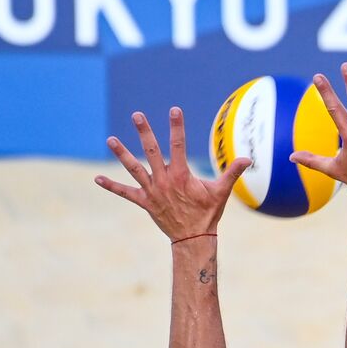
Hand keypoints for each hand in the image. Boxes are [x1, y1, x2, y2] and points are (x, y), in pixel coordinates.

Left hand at [95, 107, 249, 241]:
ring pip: (134, 168)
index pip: (178, 145)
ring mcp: (152, 191)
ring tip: (110, 139)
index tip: (174, 110)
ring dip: (122, 154)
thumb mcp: (222, 192)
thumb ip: (232, 173)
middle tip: (137, 115)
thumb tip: (249, 159)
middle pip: (151, 151)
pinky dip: (112, 186)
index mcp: (181, 175)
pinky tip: (97, 179)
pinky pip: (125, 193)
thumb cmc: (208, 213)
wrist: (193, 238)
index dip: (176, 126)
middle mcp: (163, 180)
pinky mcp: (144, 202)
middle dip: (144, 132)